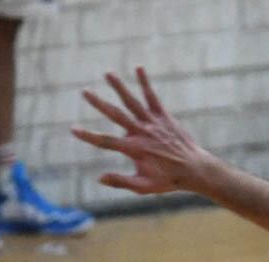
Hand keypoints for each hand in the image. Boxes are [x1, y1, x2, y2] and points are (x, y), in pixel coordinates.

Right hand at [71, 67, 211, 194]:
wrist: (195, 169)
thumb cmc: (168, 180)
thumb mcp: (144, 186)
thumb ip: (121, 181)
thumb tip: (99, 179)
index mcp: (134, 149)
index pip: (106, 141)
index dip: (89, 136)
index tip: (73, 129)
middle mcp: (142, 133)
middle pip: (116, 115)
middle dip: (99, 103)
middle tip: (84, 91)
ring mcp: (153, 123)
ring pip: (133, 102)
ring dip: (120, 87)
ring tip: (108, 73)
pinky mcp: (164, 117)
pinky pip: (152, 97)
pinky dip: (145, 83)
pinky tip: (139, 68)